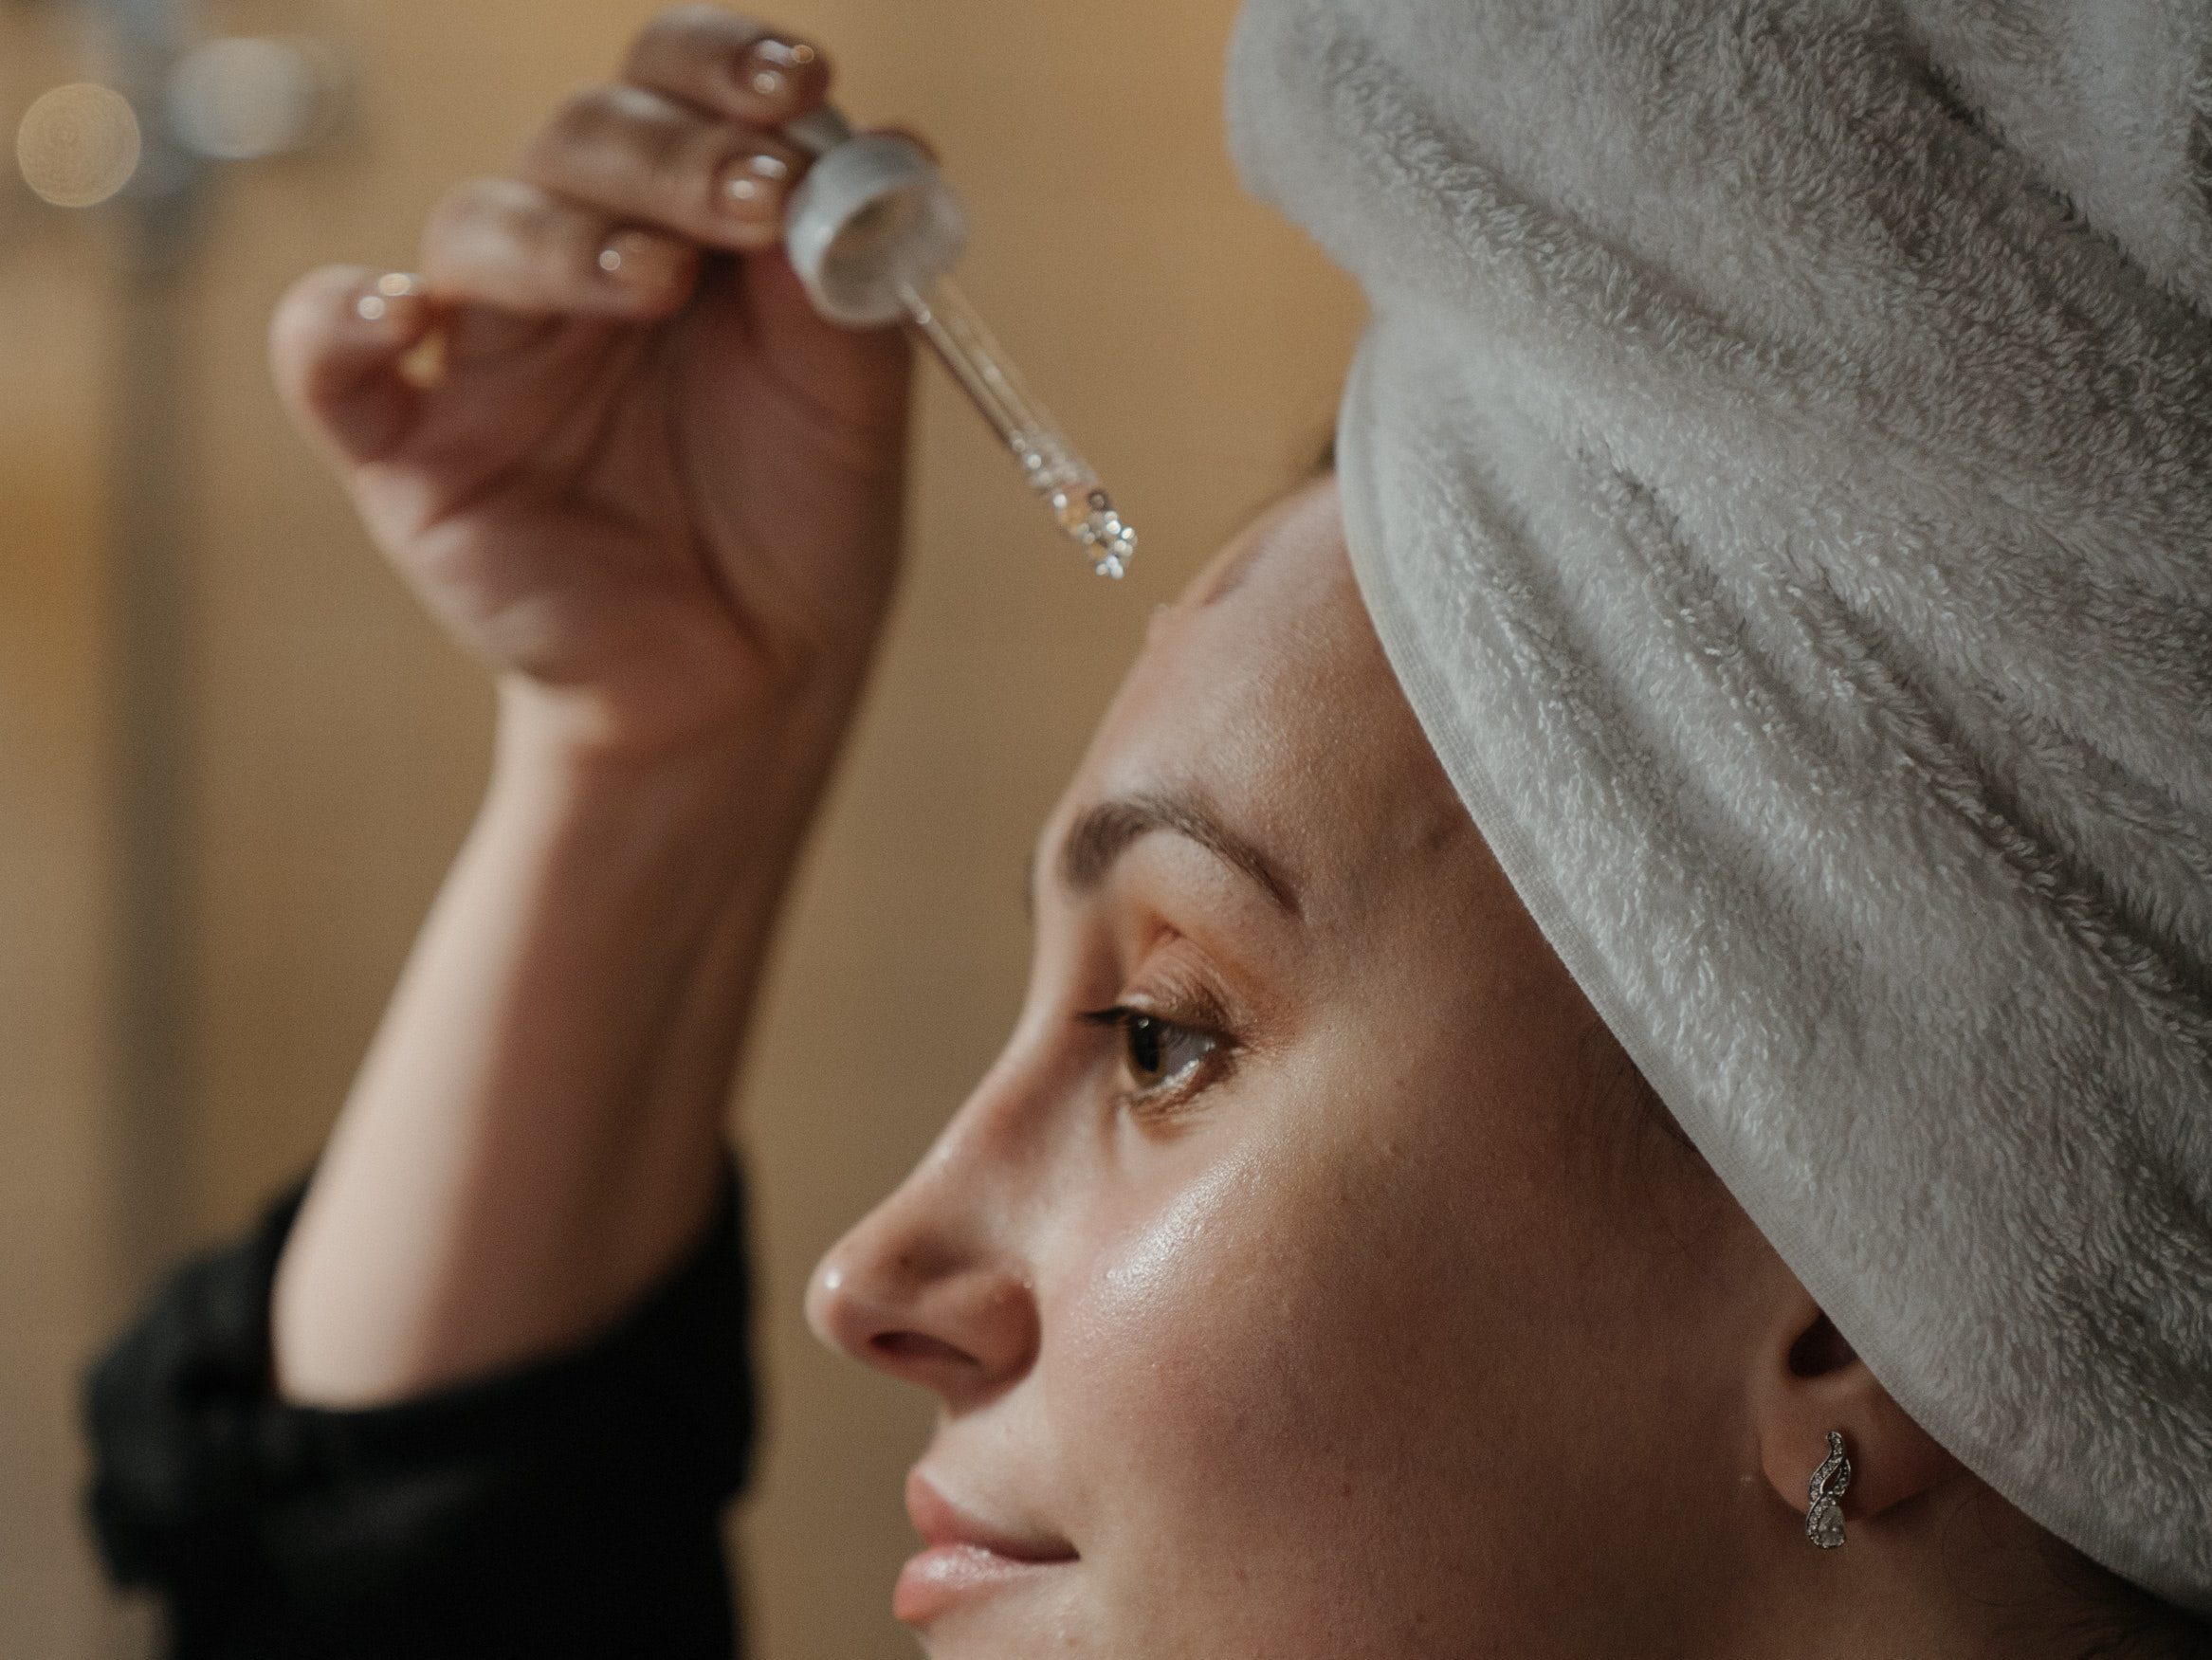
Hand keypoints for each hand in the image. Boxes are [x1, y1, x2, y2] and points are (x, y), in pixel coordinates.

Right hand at [272, 7, 913, 760]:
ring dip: (564, 234)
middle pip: (580, 140)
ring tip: (657, 281)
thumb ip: (851, 284)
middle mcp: (577, 264)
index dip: (725, 66)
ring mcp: (486, 353)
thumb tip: (890, 148)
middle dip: (672, 154)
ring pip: (478, 227)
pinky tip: (396, 318)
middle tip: (756, 197)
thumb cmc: (800, 526)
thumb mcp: (855, 404)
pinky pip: (329, 363)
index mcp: (686, 227)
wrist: (754, 679)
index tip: (800, 84)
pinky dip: (338, 322)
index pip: (677, 92)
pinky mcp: (412, 453)